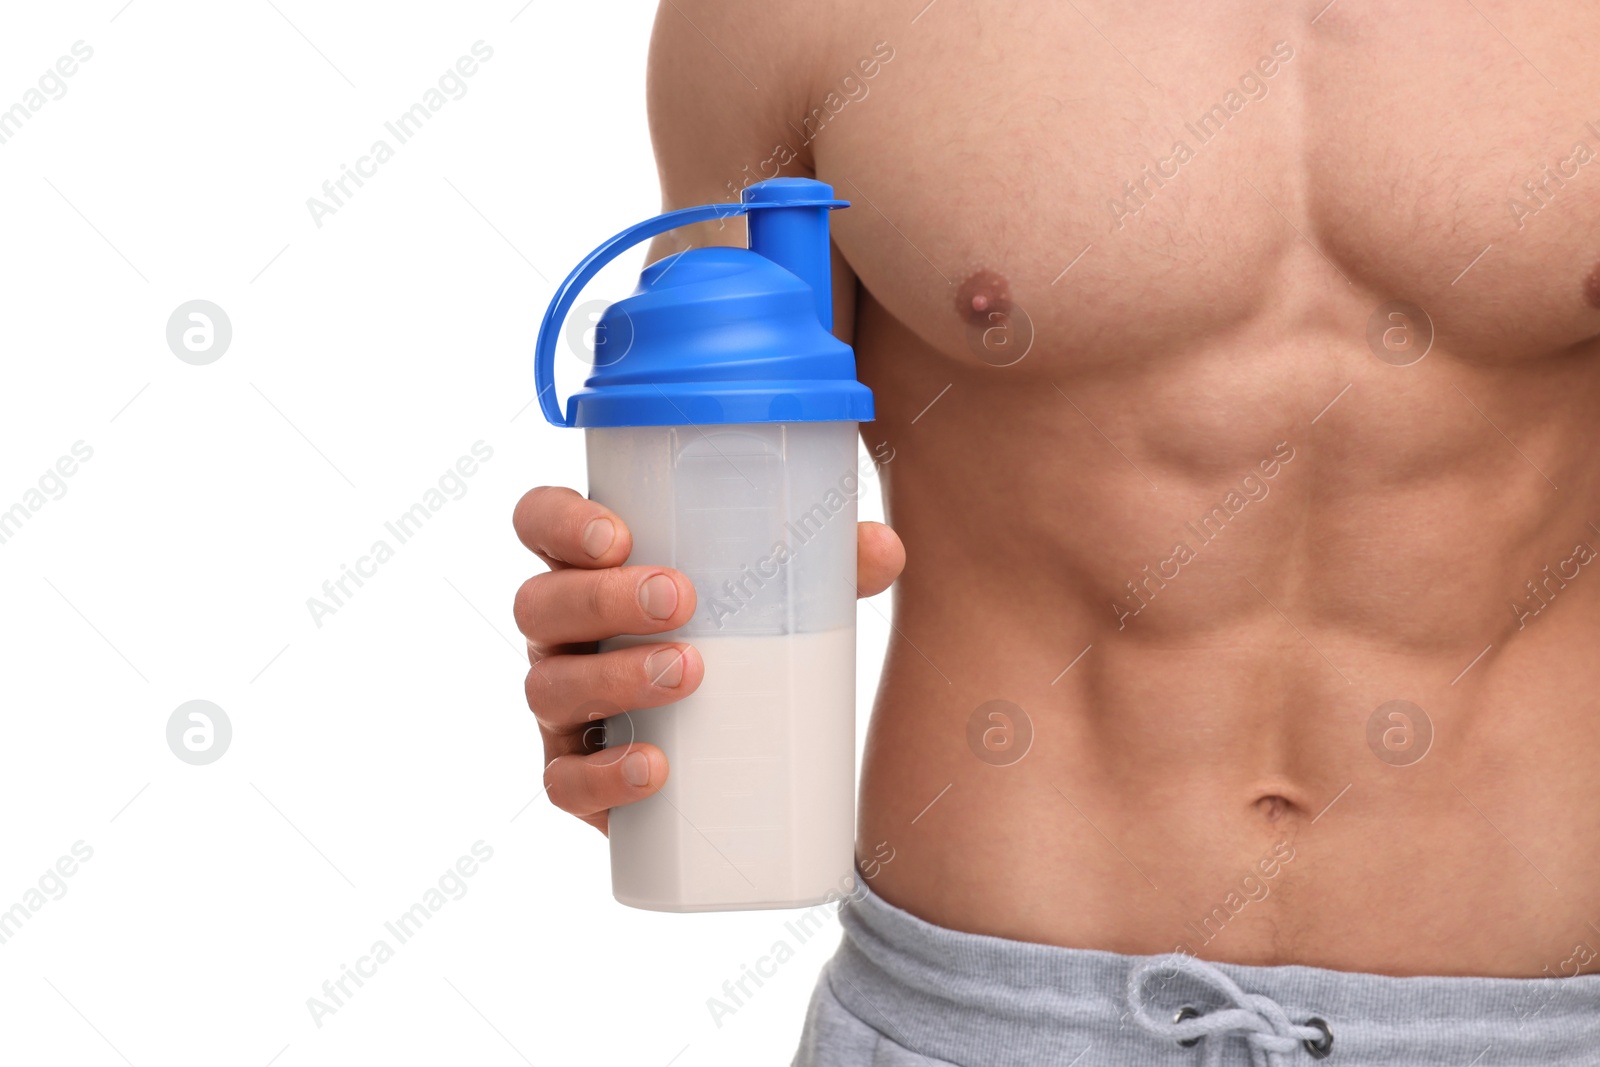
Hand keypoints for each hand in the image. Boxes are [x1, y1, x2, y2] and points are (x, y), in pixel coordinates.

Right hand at [512, 485, 903, 833]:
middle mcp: (560, 631)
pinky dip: (603, 776)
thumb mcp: (783, 592)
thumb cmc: (741, 638)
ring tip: (689, 674)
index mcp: (590, 566)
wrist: (727, 748)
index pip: (540, 523)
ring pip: (549, 687)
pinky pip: (563, 781)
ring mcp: (560, 703)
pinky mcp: (575, 773)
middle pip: (541, 603)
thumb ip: (830, 563)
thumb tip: (885, 548)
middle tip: (681, 599)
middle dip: (603, 598)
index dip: (559, 521)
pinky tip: (655, 768)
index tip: (617, 534)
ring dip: (613, 677)